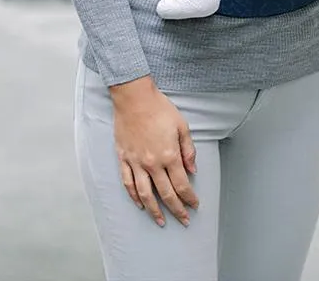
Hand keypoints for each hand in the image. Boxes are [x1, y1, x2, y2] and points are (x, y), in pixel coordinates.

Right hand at [109, 76, 198, 227]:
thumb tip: (192, 170)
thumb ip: (188, 150)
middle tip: (184, 220)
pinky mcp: (124, 159)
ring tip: (161, 221)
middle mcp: (152, 163)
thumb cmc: (160, 108)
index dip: (189, 198)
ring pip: (145, 194)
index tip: (195, 205)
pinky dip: (134, 197)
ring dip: (154, 211)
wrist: (134, 98)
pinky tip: (140, 204)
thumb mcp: (182, 125)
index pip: (182, 185)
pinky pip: (128, 183)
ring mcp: (136, 163)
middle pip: (166, 194)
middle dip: (177, 210)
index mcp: (169, 155)